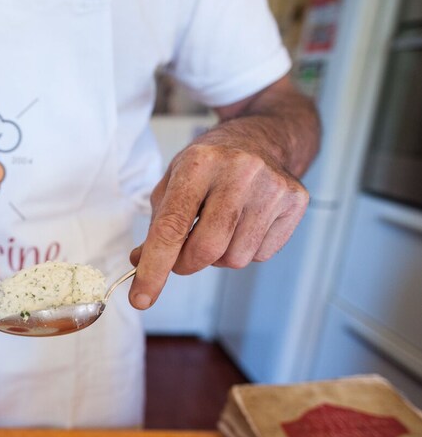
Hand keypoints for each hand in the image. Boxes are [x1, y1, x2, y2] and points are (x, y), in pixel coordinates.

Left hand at [128, 141, 308, 308]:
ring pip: (235, 258)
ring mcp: (272, 185)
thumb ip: (158, 225)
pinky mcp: (295, 200)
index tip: (141, 299)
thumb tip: (141, 263)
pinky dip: (245, 250)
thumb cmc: (210, 165)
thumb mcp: (174, 182)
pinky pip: (261, 255)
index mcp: (199, 163)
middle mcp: (239, 171)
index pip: (172, 227)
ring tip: (219, 227)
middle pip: (206, 249)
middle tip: (182, 257)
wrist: (260, 137)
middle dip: (186, 264)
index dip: (154, 268)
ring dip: (219, 256)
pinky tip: (244, 224)